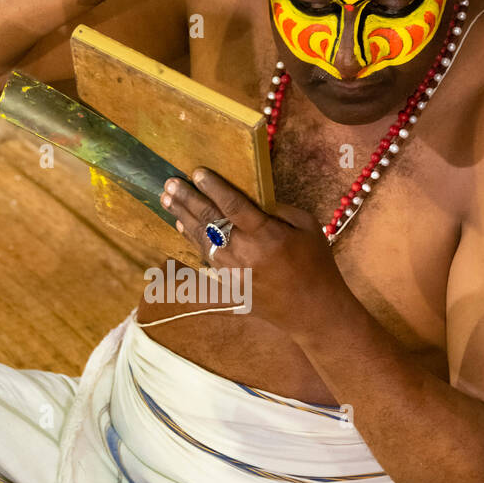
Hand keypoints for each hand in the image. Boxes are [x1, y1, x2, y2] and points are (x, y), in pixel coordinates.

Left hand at [160, 169, 347, 336]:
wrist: (312, 310)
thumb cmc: (316, 264)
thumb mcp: (308, 227)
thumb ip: (280, 209)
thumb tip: (253, 197)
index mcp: (268, 235)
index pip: (234, 206)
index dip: (214, 188)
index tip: (197, 172)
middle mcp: (246, 253)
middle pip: (210, 221)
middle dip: (188, 200)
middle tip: (170, 183)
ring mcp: (235, 271)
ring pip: (202, 239)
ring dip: (183, 218)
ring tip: (167, 200)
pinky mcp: (230, 284)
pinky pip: (206, 257)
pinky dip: (192, 239)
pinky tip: (181, 225)